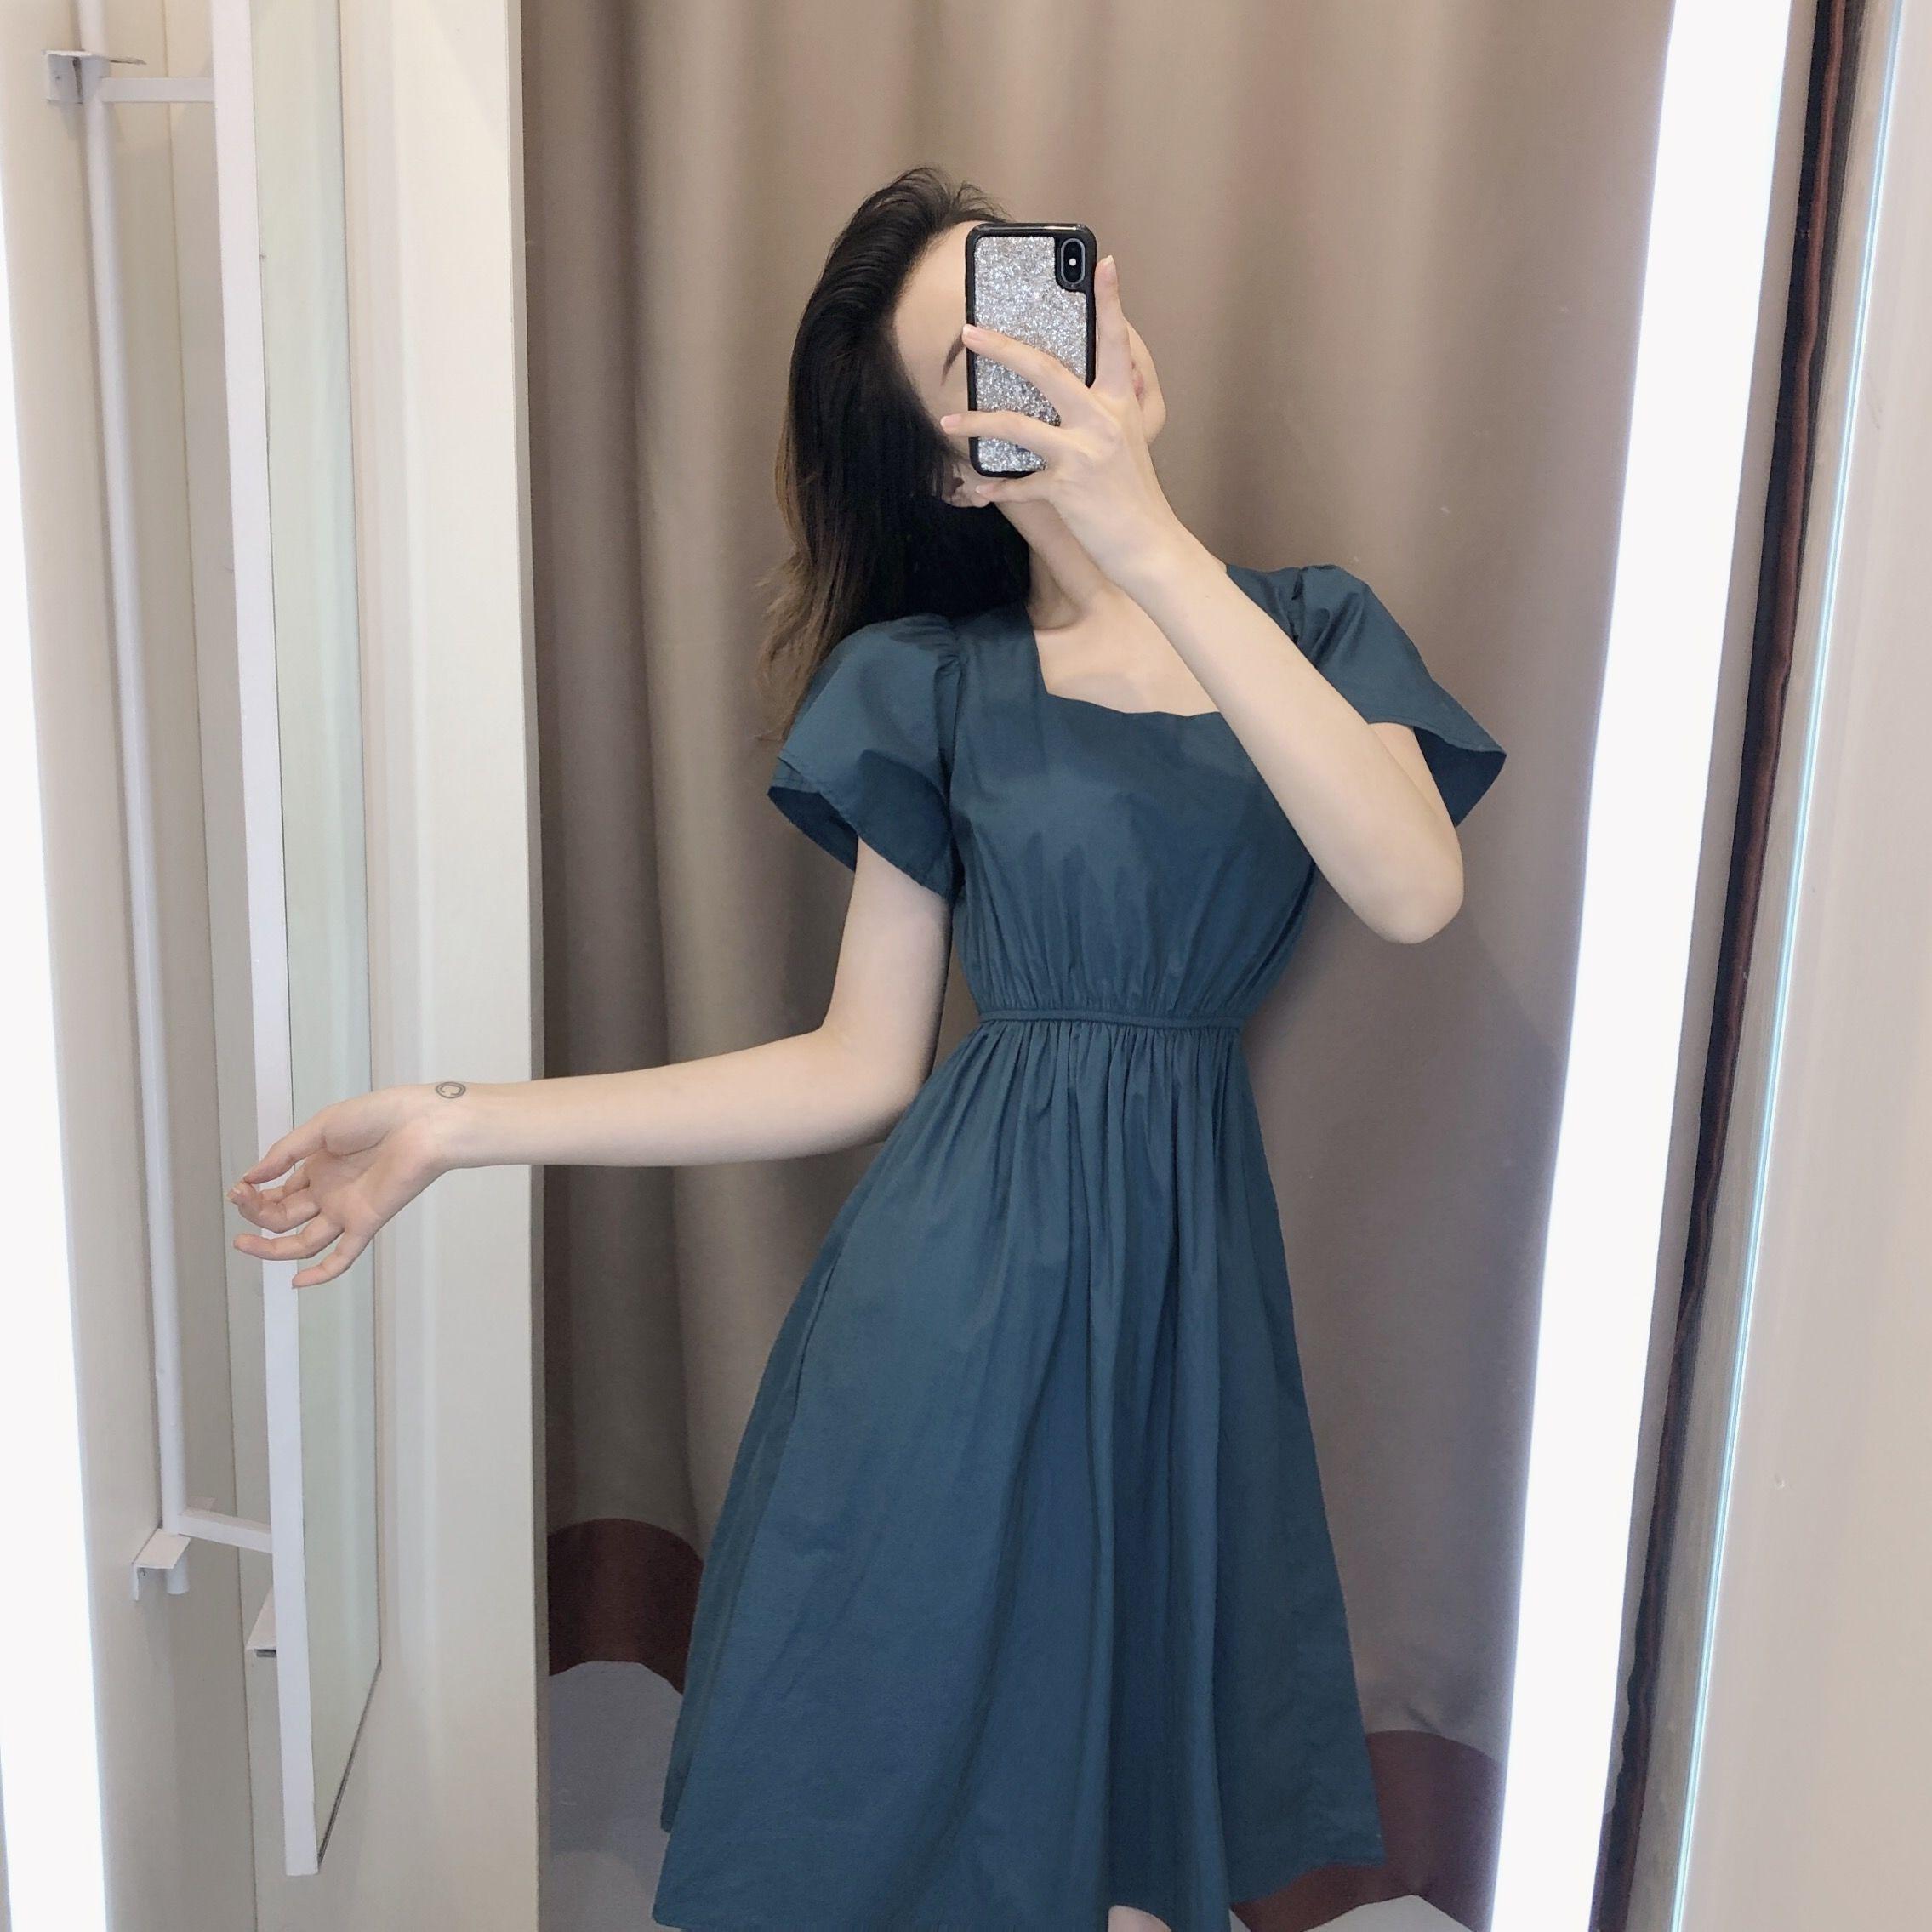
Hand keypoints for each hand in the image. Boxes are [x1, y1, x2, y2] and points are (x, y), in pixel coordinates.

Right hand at [227, 1085, 449, 1287]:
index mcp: (319, 1168)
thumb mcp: (322, 1127)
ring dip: (271, 1247)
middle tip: (240, 1203)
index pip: (278, 1193)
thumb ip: (286, 1153)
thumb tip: (250, 1176)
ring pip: (303, 1242)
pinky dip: (321, 1273)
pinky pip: (343, 1257)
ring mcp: (346, 1211)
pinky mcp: (366, 1223)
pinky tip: (295, 1282)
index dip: (255, 1194)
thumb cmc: (378, 1116)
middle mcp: (330, 1193)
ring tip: (242, 1243)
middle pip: (285, 1217)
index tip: (239, 1188)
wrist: (422, 1122)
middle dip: (257, 1214)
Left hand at [939, 254, 1189, 590]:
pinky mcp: (1066, 489)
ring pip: (1017, 426)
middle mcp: (1103, 422)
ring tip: (947, 421)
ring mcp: (1083, 455)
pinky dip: (994, 489)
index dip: (1111, 302)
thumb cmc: (1135, 497)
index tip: (1105, 263)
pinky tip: (975, 491)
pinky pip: (1018, 485)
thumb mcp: (1129, 444)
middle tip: (970, 332)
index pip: (1117, 344)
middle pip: (1046, 371)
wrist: (1150, 545)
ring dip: (976, 423)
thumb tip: (1072, 395)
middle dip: (1003, 348)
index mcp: (1122, 405)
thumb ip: (1105, 415)